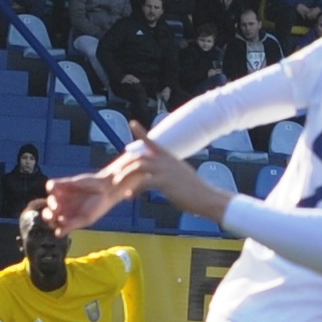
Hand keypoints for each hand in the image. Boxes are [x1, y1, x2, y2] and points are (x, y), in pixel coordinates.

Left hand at [42, 169, 128, 233]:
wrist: (106, 188)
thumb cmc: (98, 206)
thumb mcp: (86, 219)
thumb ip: (72, 225)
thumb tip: (57, 234)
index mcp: (68, 218)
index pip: (54, 224)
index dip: (54, 224)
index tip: (61, 222)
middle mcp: (64, 208)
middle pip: (48, 214)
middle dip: (48, 215)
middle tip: (53, 214)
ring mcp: (62, 196)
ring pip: (48, 201)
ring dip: (50, 203)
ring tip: (56, 205)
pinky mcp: (64, 184)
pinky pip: (51, 185)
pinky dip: (51, 188)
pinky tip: (56, 191)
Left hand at [106, 142, 225, 217]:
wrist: (207, 198)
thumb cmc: (195, 191)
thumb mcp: (181, 176)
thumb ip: (170, 173)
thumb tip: (163, 177)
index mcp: (170, 158)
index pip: (153, 142)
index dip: (141, 132)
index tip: (132, 123)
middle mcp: (166, 161)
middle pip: (139, 156)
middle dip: (125, 164)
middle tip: (115, 174)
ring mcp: (165, 170)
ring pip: (138, 167)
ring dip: (125, 176)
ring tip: (117, 185)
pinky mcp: (164, 182)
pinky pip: (143, 183)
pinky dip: (134, 190)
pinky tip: (130, 197)